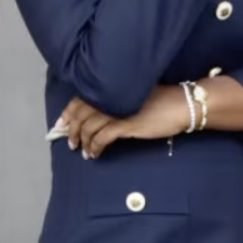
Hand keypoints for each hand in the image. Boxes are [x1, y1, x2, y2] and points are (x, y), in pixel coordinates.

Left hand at [55, 86, 189, 158]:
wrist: (180, 104)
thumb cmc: (160, 100)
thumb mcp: (132, 95)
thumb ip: (114, 99)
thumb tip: (97, 112)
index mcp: (110, 87)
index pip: (80, 99)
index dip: (68, 113)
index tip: (61, 124)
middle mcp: (109, 96)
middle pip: (80, 114)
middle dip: (71, 130)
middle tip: (70, 142)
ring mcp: (116, 110)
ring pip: (88, 128)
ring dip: (83, 141)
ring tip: (83, 152)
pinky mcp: (125, 124)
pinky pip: (101, 138)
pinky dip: (95, 147)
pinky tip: (95, 154)